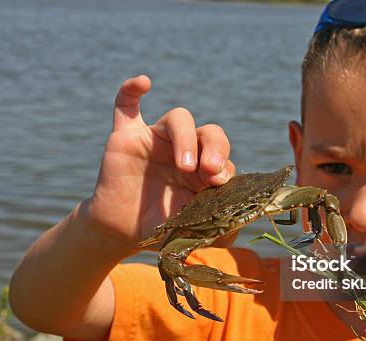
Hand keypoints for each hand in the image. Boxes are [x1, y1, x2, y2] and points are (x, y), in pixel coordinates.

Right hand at [83, 75, 234, 248]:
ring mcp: (156, 140)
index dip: (225, 166)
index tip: (219, 185)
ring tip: (185, 165)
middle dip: (216, 147)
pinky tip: (144, 82)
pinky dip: (131, 90)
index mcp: (204, 169)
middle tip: (211, 169)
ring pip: (179, 118)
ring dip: (186, 138)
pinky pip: (126, 105)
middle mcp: (184, 149)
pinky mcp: (126, 137)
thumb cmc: (161, 228)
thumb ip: (220, 227)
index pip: (223, 156)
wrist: (121, 232)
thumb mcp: (193, 230)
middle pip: (209, 132)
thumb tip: (244, 221)